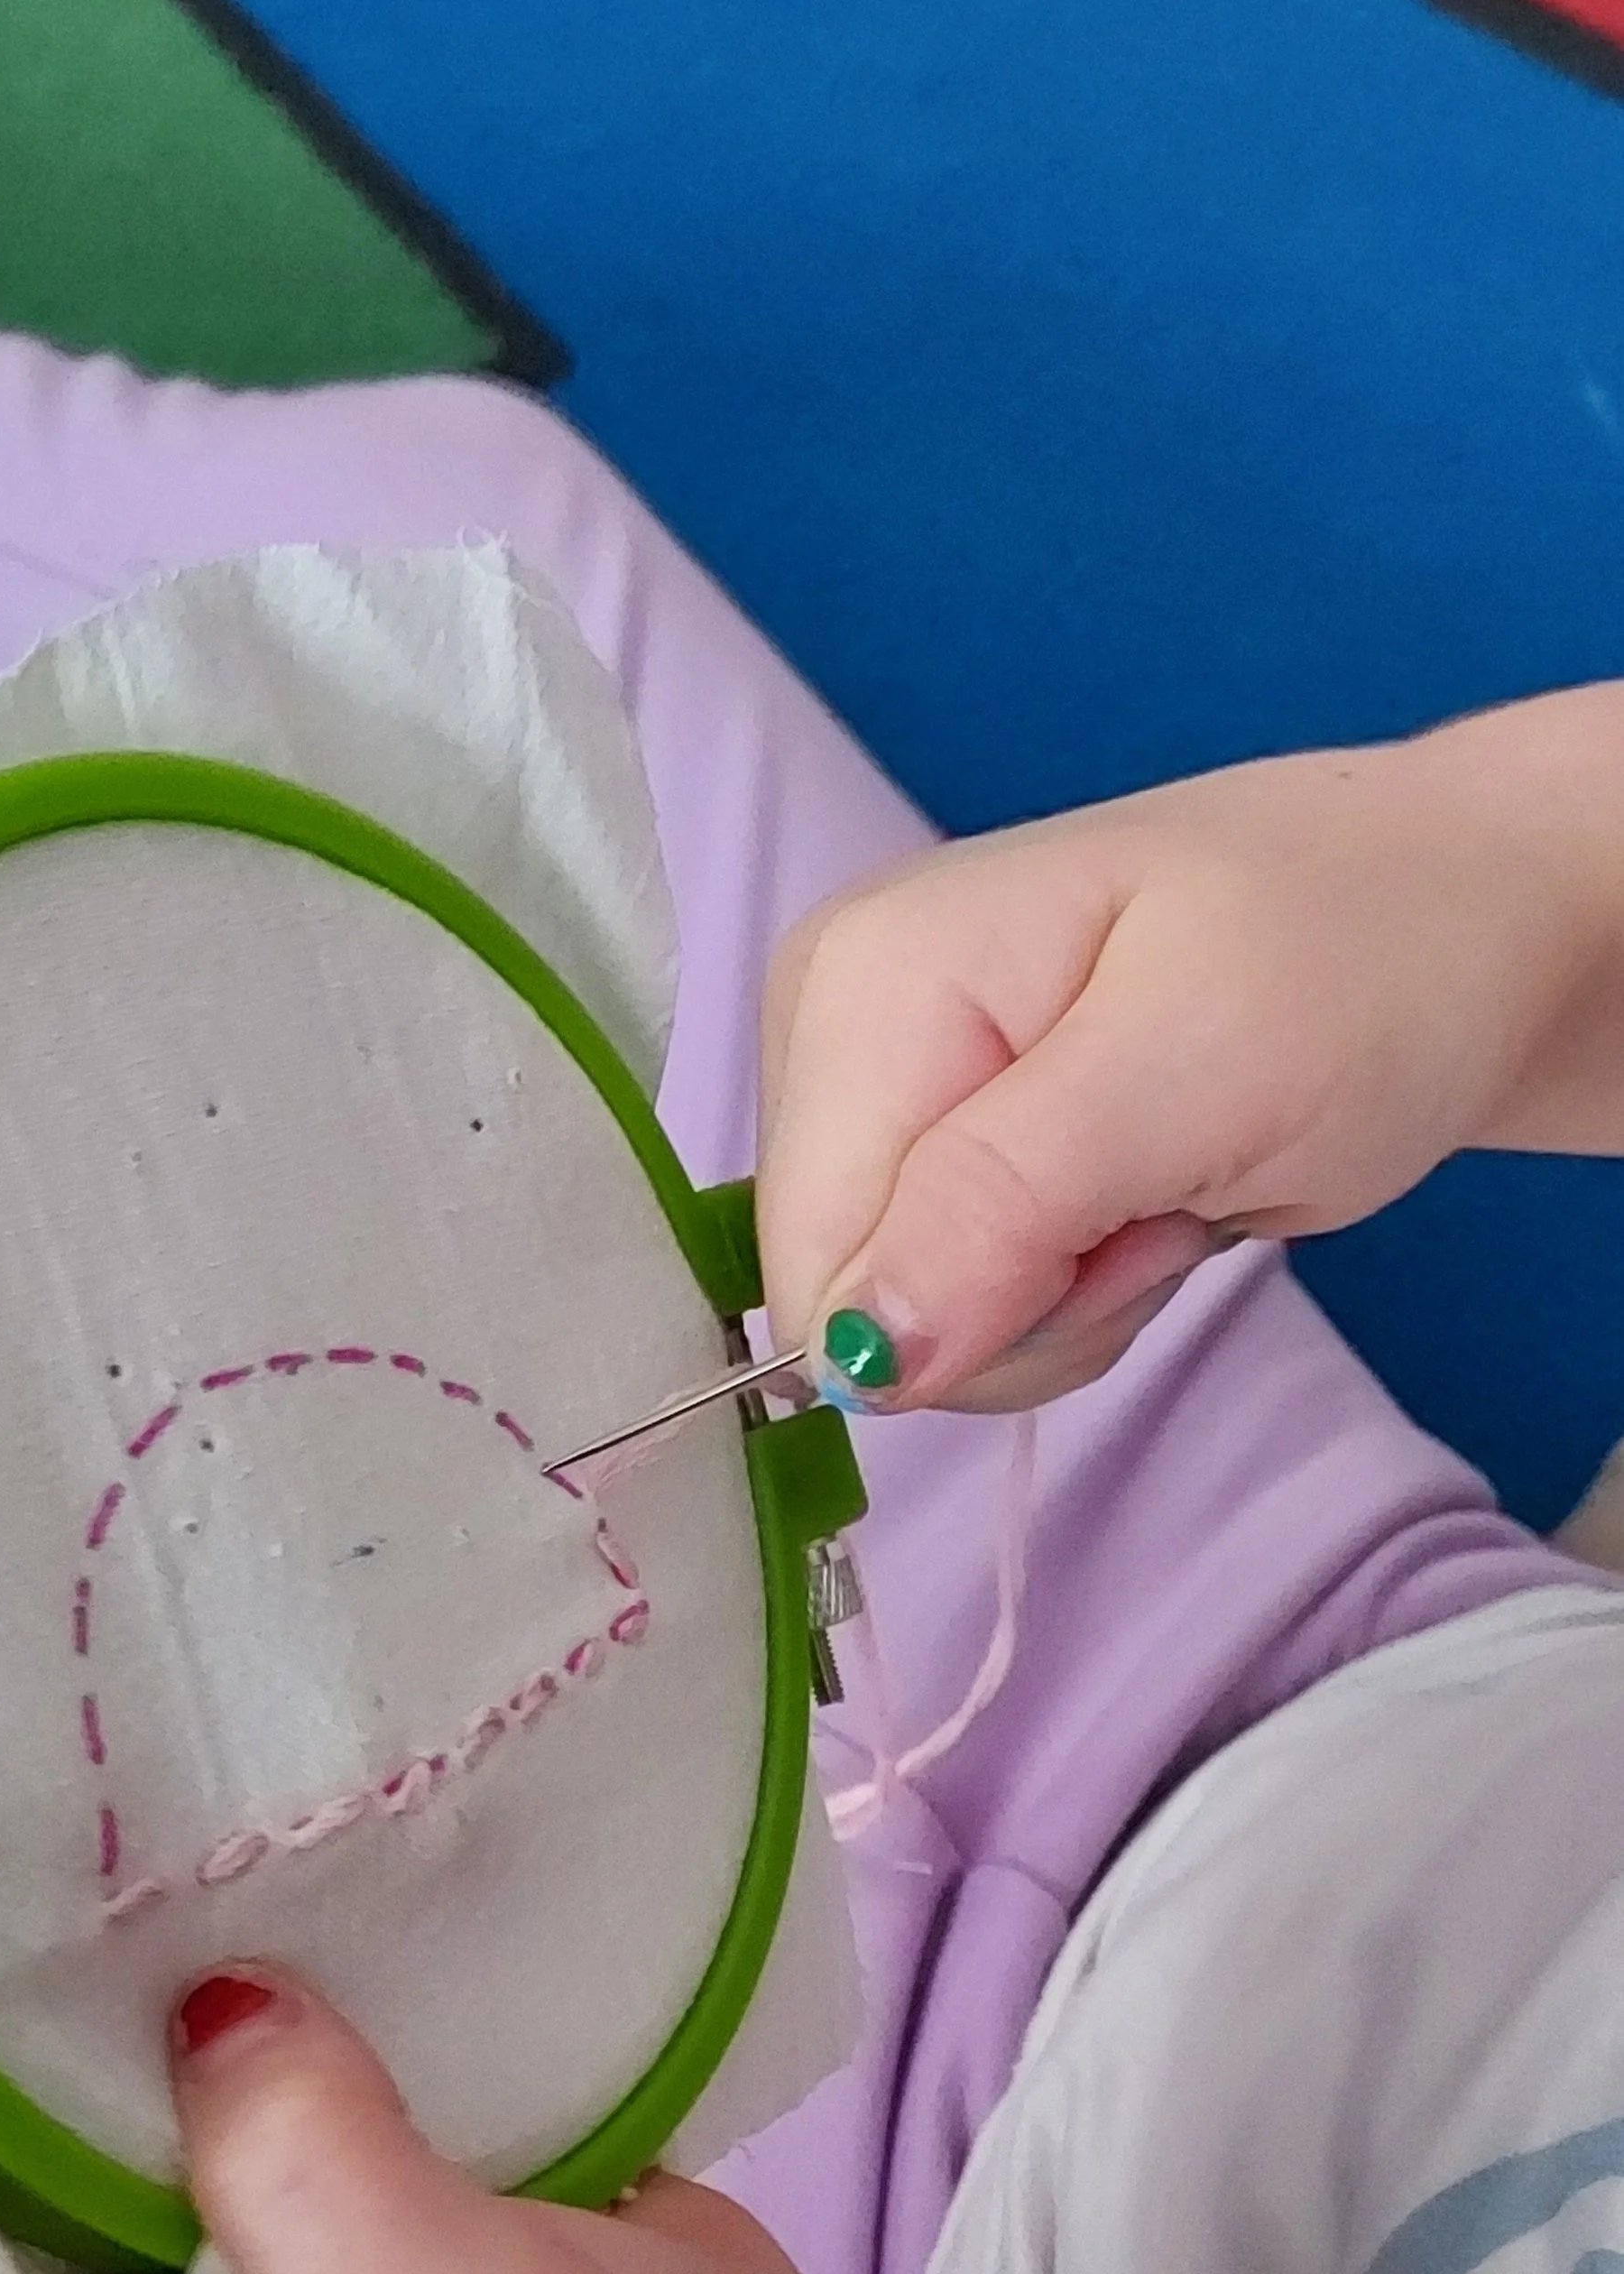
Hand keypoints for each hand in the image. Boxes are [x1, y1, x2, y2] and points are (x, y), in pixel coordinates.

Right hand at [757, 688, 1623, 1408]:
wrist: (1455, 920)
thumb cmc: (1355, 964)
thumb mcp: (1194, 1071)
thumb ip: (1003, 1201)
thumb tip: (855, 1353)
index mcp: (859, 979)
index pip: (816, 1263)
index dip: (970, 1307)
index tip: (1119, 1222)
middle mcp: (834, 1027)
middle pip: (850, 1301)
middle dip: (1021, 1306)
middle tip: (1159, 1202)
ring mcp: (889, 1088)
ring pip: (907, 1324)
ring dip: (1063, 1304)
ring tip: (1168, 1187)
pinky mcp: (942, 1144)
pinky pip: (960, 1302)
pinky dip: (1073, 1291)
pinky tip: (1147, 1197)